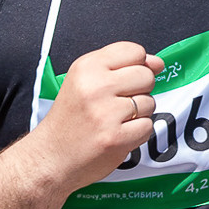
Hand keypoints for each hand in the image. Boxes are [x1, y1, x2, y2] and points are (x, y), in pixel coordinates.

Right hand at [32, 42, 164, 191]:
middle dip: (140, 90)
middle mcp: (95, 86)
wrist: (51, 156)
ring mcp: (106, 113)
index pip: (134, 51)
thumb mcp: (84, 81)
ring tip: (115, 121)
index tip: (123, 81)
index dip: (137, 66)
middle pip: (146, 76)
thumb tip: (158, 62)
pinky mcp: (115, 138)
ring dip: (139, 114)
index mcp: (87, 67)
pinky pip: (148, 126)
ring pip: (150, 102)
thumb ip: (119, 67)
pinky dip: (137, 133)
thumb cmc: (71, 118)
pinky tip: (118, 134)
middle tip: (118, 104)